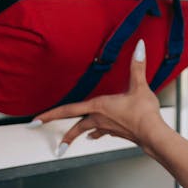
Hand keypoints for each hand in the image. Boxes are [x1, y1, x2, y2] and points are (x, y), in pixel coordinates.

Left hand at [33, 39, 166, 155]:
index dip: (50, 115)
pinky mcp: (117, 133)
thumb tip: (140, 47)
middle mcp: (100, 119)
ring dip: (77, 135)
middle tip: (51, 141)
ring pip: (87, 131)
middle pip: (76, 125)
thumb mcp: (139, 86)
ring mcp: (108, 128)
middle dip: (64, 133)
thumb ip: (137, 66)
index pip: (69, 110)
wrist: (153, 134)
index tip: (35, 122)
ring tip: (70, 140)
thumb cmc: (144, 113)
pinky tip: (95, 136)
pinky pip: (101, 133)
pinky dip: (96, 134)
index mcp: (99, 106)